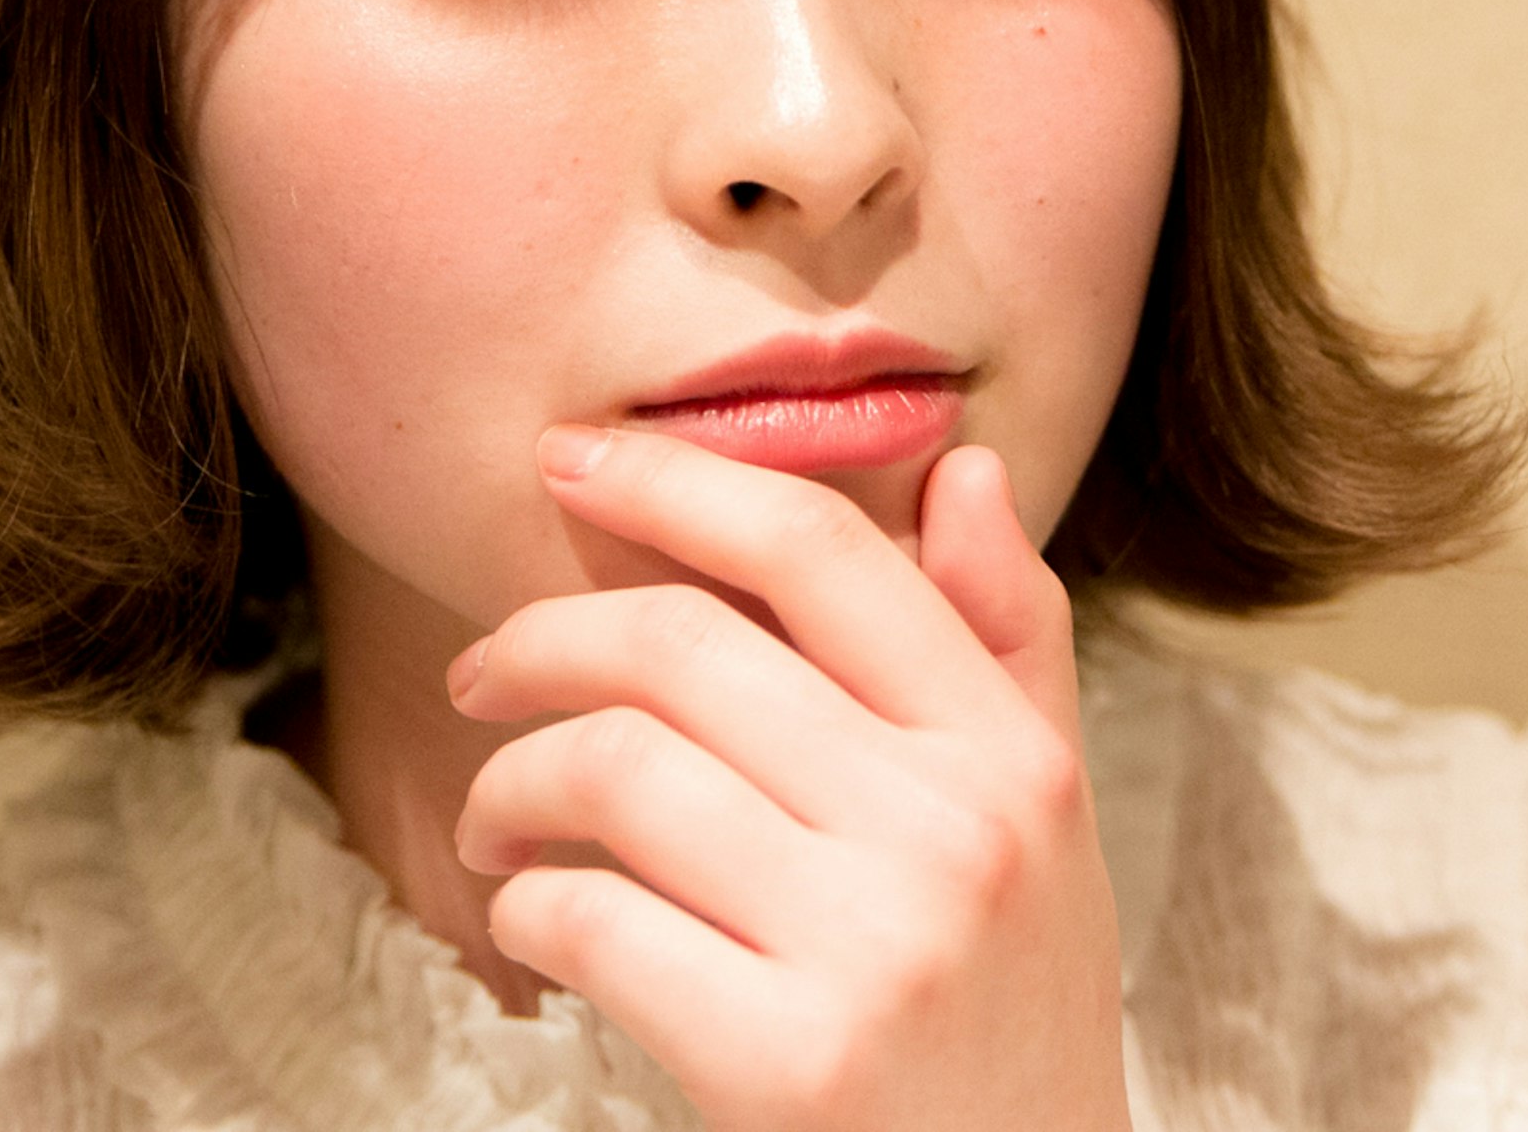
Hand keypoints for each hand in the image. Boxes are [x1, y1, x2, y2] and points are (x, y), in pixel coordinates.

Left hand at [447, 427, 1132, 1131]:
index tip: (568, 465)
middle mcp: (953, 829)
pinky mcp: (790, 1062)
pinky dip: (525, 914)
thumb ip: (1009, 647)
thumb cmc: (1007, 1024)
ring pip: (615, 770)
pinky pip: (590, 922)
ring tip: (494, 829)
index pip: (823, 552)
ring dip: (507, 789)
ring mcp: (875, 946)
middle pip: (684, 646)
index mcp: (1010, 755)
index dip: (676, 482)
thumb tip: (965, 467)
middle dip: (539, 642)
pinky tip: (533, 930)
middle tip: (480, 677)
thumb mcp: (1047, 832)